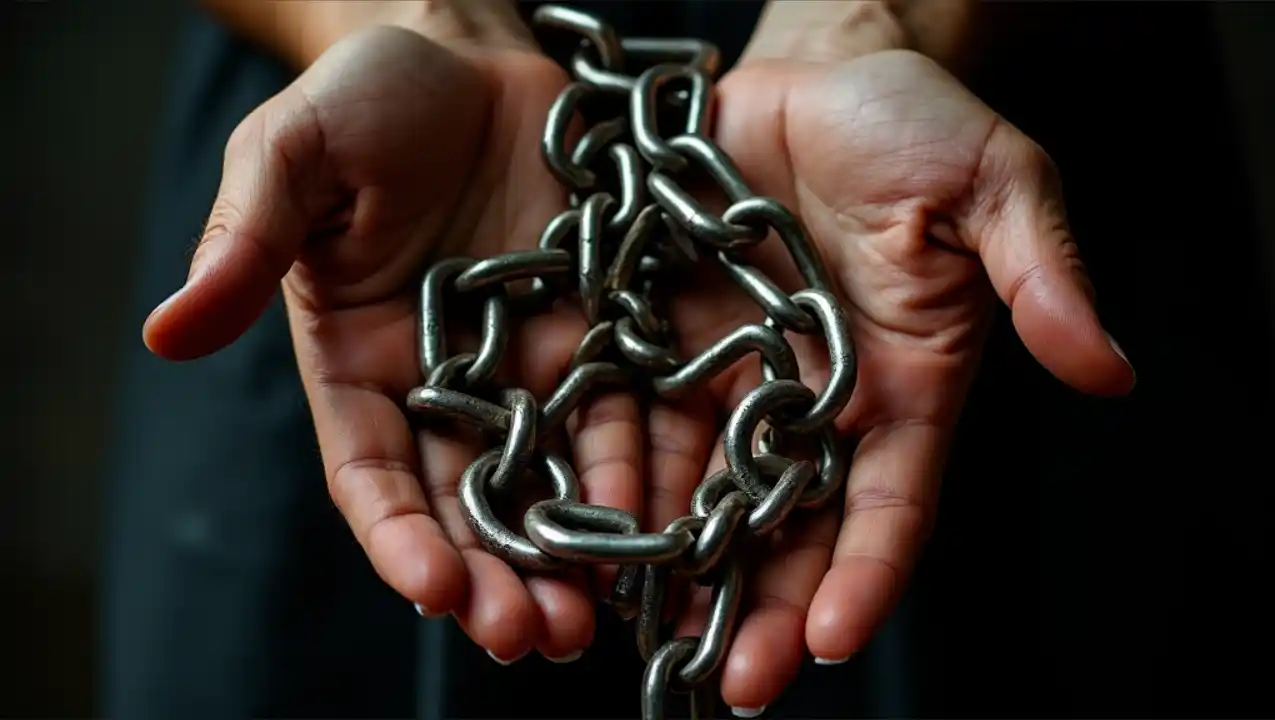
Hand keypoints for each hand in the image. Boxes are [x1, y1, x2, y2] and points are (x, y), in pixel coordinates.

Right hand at [142, 22, 640, 663]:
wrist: (474, 56)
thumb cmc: (369, 98)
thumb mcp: (293, 154)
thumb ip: (246, 241)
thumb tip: (165, 333)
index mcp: (362, 362)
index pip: (375, 474)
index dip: (400, 537)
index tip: (433, 591)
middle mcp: (448, 383)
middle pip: (469, 503)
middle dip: (497, 577)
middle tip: (530, 639)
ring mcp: (531, 365)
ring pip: (551, 481)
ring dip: (573, 552)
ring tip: (591, 616)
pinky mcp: (602, 333)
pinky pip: (623, 416)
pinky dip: (636, 475)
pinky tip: (657, 524)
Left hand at [646, 51, 1134, 711]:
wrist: (819, 71)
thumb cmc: (917, 124)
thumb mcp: (997, 187)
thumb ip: (1040, 276)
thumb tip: (1107, 368)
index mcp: (903, 386)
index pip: (890, 501)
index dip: (866, 572)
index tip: (835, 639)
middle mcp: (818, 401)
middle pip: (791, 525)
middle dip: (764, 605)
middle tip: (730, 680)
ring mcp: (740, 375)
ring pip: (709, 491)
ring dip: (680, 564)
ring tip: (647, 631)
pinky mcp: (671, 336)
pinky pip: (642, 418)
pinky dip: (621, 476)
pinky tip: (591, 527)